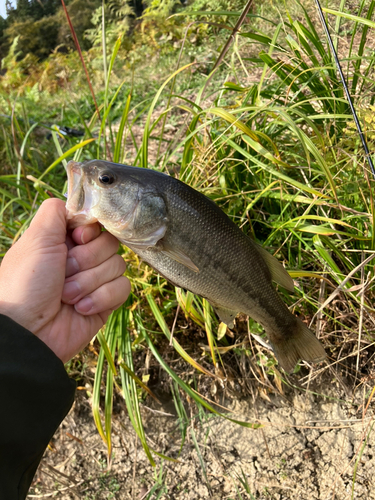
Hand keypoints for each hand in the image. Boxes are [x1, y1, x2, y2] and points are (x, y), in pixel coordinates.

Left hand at [0, 198, 130, 362]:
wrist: (27, 333)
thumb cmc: (25, 284)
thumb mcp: (36, 238)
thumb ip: (56, 211)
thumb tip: (77, 200)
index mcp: (63, 240)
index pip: (96, 222)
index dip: (90, 231)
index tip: (76, 240)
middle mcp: (80, 258)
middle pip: (110, 243)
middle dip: (87, 260)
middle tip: (64, 272)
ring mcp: (94, 280)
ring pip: (118, 266)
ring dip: (90, 282)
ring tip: (67, 296)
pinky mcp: (105, 302)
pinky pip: (123, 288)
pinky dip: (101, 298)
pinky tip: (80, 309)